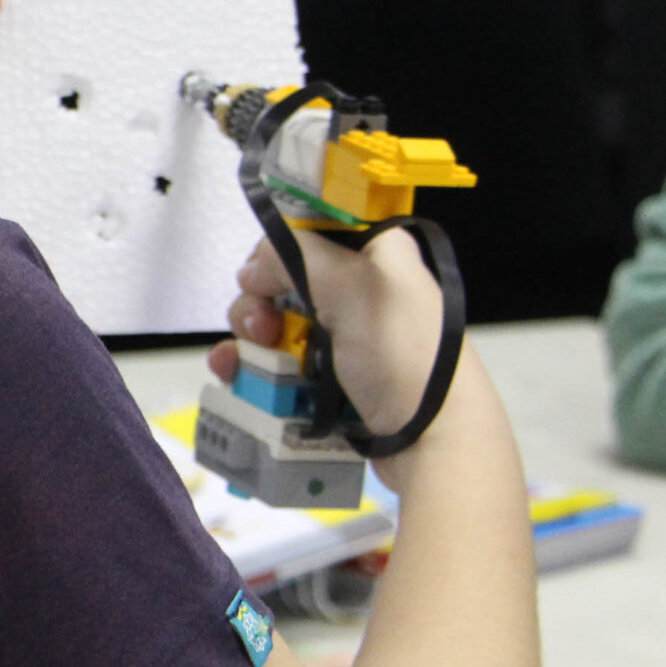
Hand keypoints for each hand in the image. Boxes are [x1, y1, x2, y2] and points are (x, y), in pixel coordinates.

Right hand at [209, 229, 445, 443]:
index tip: (263, 275)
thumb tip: (255, 267)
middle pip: (282, 277)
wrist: (430, 438)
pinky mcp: (325, 376)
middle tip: (264, 328)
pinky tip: (234, 374)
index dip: (277, 247)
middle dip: (258, 300)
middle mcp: (356, 289)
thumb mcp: (355, 286)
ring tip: (248, 360)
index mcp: (374, 252)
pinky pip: (273, 361)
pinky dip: (249, 365)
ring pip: (272, 321)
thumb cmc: (401, 354)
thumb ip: (298, 255)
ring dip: (249, 337)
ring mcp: (340, 335)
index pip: (310, 227)